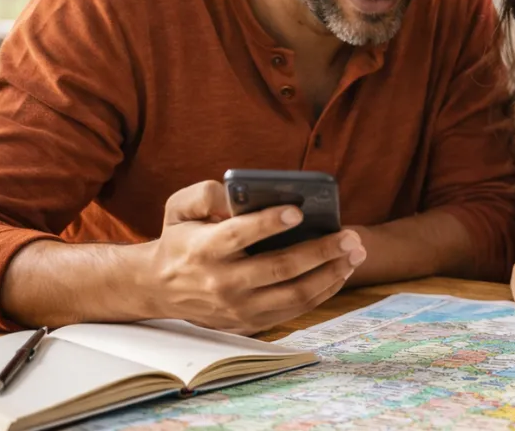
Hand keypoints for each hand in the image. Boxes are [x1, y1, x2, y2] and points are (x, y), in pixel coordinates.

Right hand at [145, 181, 366, 334]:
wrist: (159, 288)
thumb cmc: (180, 239)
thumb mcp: (178, 208)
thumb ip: (205, 194)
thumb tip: (235, 192)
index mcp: (204, 250)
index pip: (239, 236)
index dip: (269, 223)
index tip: (298, 210)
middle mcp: (223, 282)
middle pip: (279, 269)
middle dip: (320, 251)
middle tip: (350, 236)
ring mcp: (239, 308)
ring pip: (294, 295)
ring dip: (331, 274)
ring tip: (355, 254)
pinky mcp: (251, 322)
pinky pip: (296, 310)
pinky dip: (323, 291)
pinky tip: (341, 272)